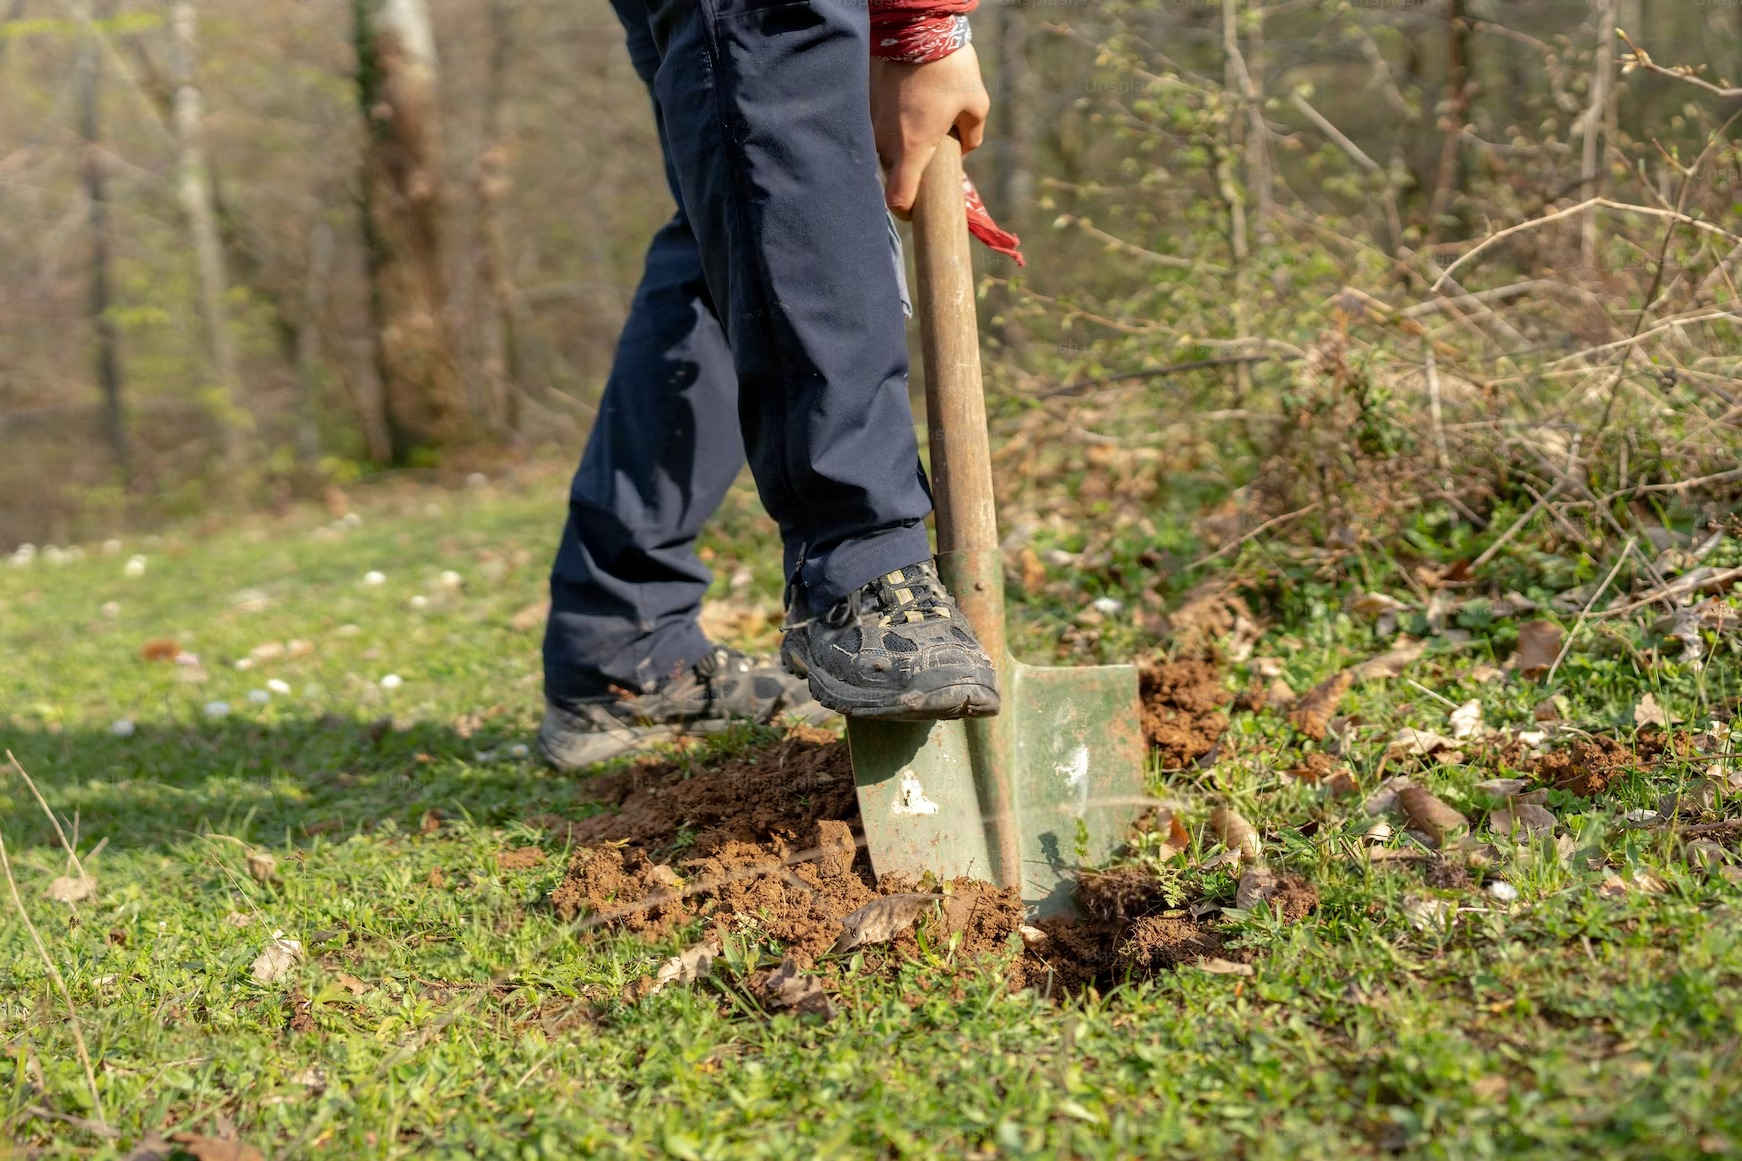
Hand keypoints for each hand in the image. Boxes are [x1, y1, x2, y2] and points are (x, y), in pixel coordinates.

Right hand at [869, 46, 989, 219]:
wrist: (915, 25)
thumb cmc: (950, 68)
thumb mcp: (976, 104)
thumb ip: (972, 135)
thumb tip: (965, 147)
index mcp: (912, 148)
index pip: (897, 199)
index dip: (906, 211)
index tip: (916, 209)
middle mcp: (886, 140)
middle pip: (892, 173)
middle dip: (909, 170)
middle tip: (930, 154)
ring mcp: (871, 120)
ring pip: (883, 147)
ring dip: (899, 144)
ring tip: (920, 120)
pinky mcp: (865, 102)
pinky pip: (876, 124)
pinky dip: (890, 121)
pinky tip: (906, 102)